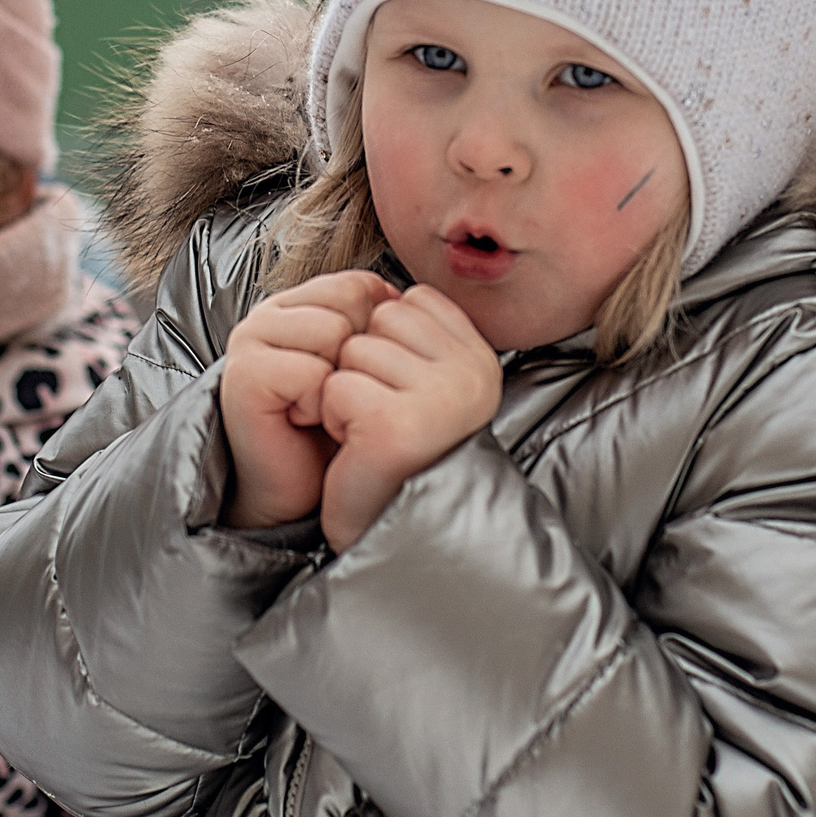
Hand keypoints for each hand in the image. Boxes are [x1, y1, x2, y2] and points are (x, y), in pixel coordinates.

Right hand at [220, 272, 398, 532]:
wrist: (298, 491)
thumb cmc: (332, 433)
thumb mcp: (364, 367)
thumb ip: (375, 323)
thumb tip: (403, 296)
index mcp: (298, 304)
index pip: (358, 284)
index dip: (375, 333)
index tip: (354, 376)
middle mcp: (269, 314)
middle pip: (349, 302)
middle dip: (359, 356)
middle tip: (335, 396)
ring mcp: (250, 341)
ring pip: (333, 332)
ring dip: (340, 382)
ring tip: (320, 408)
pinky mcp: (244, 375)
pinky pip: (311, 372)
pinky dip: (319, 405)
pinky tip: (303, 421)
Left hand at [317, 286, 501, 552]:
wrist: (389, 529)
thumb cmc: (398, 454)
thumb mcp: (422, 381)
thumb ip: (416, 333)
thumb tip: (380, 287)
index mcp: (481, 360)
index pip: (411, 302)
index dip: (386, 343)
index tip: (399, 394)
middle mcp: (472, 376)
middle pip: (380, 320)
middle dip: (363, 365)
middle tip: (380, 416)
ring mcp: (439, 400)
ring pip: (354, 350)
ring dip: (346, 394)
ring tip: (370, 433)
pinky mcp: (397, 426)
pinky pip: (337, 387)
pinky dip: (333, 418)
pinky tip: (359, 447)